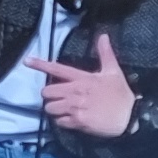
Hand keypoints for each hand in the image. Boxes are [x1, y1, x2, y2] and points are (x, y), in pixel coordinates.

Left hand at [23, 34, 139, 138]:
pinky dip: (62, 121)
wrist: (131, 118)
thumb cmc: (121, 95)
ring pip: (50, 108)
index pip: (57, 68)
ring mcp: (75, 108)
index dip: (40, 64)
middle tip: (60, 96)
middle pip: (46, 92)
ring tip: (65, 108)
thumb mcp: (114, 72)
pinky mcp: (77, 122)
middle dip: (50, 94)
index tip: (27, 61)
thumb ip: (105, 54)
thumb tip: (103, 36)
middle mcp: (75, 92)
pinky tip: (72, 119)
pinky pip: (59, 122)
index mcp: (82, 78)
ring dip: (54, 109)